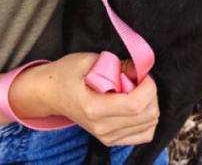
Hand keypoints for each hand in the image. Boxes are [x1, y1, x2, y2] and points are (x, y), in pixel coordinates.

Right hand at [10, 53, 158, 145]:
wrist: (49, 94)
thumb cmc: (65, 75)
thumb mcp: (87, 60)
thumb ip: (115, 64)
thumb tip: (139, 69)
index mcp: (94, 108)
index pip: (135, 104)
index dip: (148, 87)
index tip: (143, 73)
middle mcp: (102, 127)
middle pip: (146, 116)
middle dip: (151, 93)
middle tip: (138, 79)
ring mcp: (106, 137)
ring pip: (149, 126)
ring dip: (150, 105)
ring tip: (136, 91)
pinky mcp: (111, 140)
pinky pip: (144, 134)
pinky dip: (147, 119)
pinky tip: (137, 106)